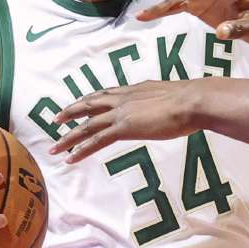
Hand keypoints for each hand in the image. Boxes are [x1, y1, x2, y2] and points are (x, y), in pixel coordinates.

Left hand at [49, 80, 202, 162]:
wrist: (193, 101)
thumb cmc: (191, 100)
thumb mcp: (173, 97)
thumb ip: (163, 101)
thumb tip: (169, 105)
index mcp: (135, 90)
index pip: (106, 94)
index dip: (91, 99)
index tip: (80, 103)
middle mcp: (124, 98)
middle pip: (90, 105)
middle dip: (71, 112)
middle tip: (56, 119)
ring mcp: (122, 113)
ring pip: (87, 125)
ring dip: (69, 136)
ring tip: (55, 146)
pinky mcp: (124, 127)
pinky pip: (96, 140)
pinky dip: (81, 149)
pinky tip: (71, 158)